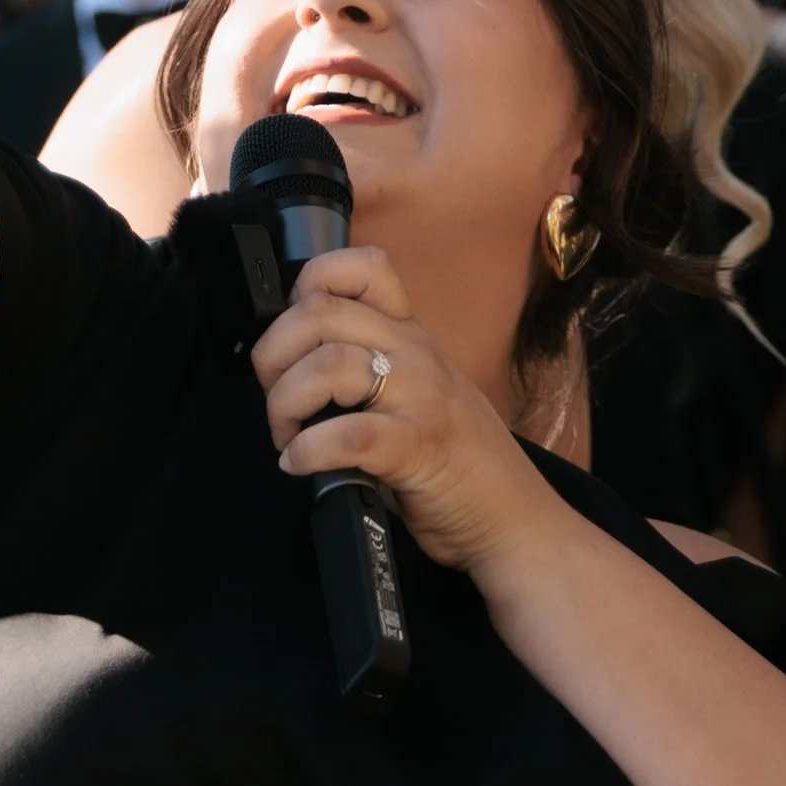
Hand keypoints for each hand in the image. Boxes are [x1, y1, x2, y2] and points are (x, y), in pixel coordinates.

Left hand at [250, 246, 546, 575]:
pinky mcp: (417, 448)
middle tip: (276, 399)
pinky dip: (308, 450)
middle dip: (273, 356)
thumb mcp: (416, 393)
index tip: (293, 332)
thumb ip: (369, 367)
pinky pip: (348, 435)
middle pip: (319, 313)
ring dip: (285, 404)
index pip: (365, 266)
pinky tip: (299, 464)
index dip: (309, 285)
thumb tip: (292, 366)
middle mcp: (415, 353)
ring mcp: (419, 397)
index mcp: (411, 335)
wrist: (512, 518)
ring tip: (288, 436)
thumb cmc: (456, 461)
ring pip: (327, 365)